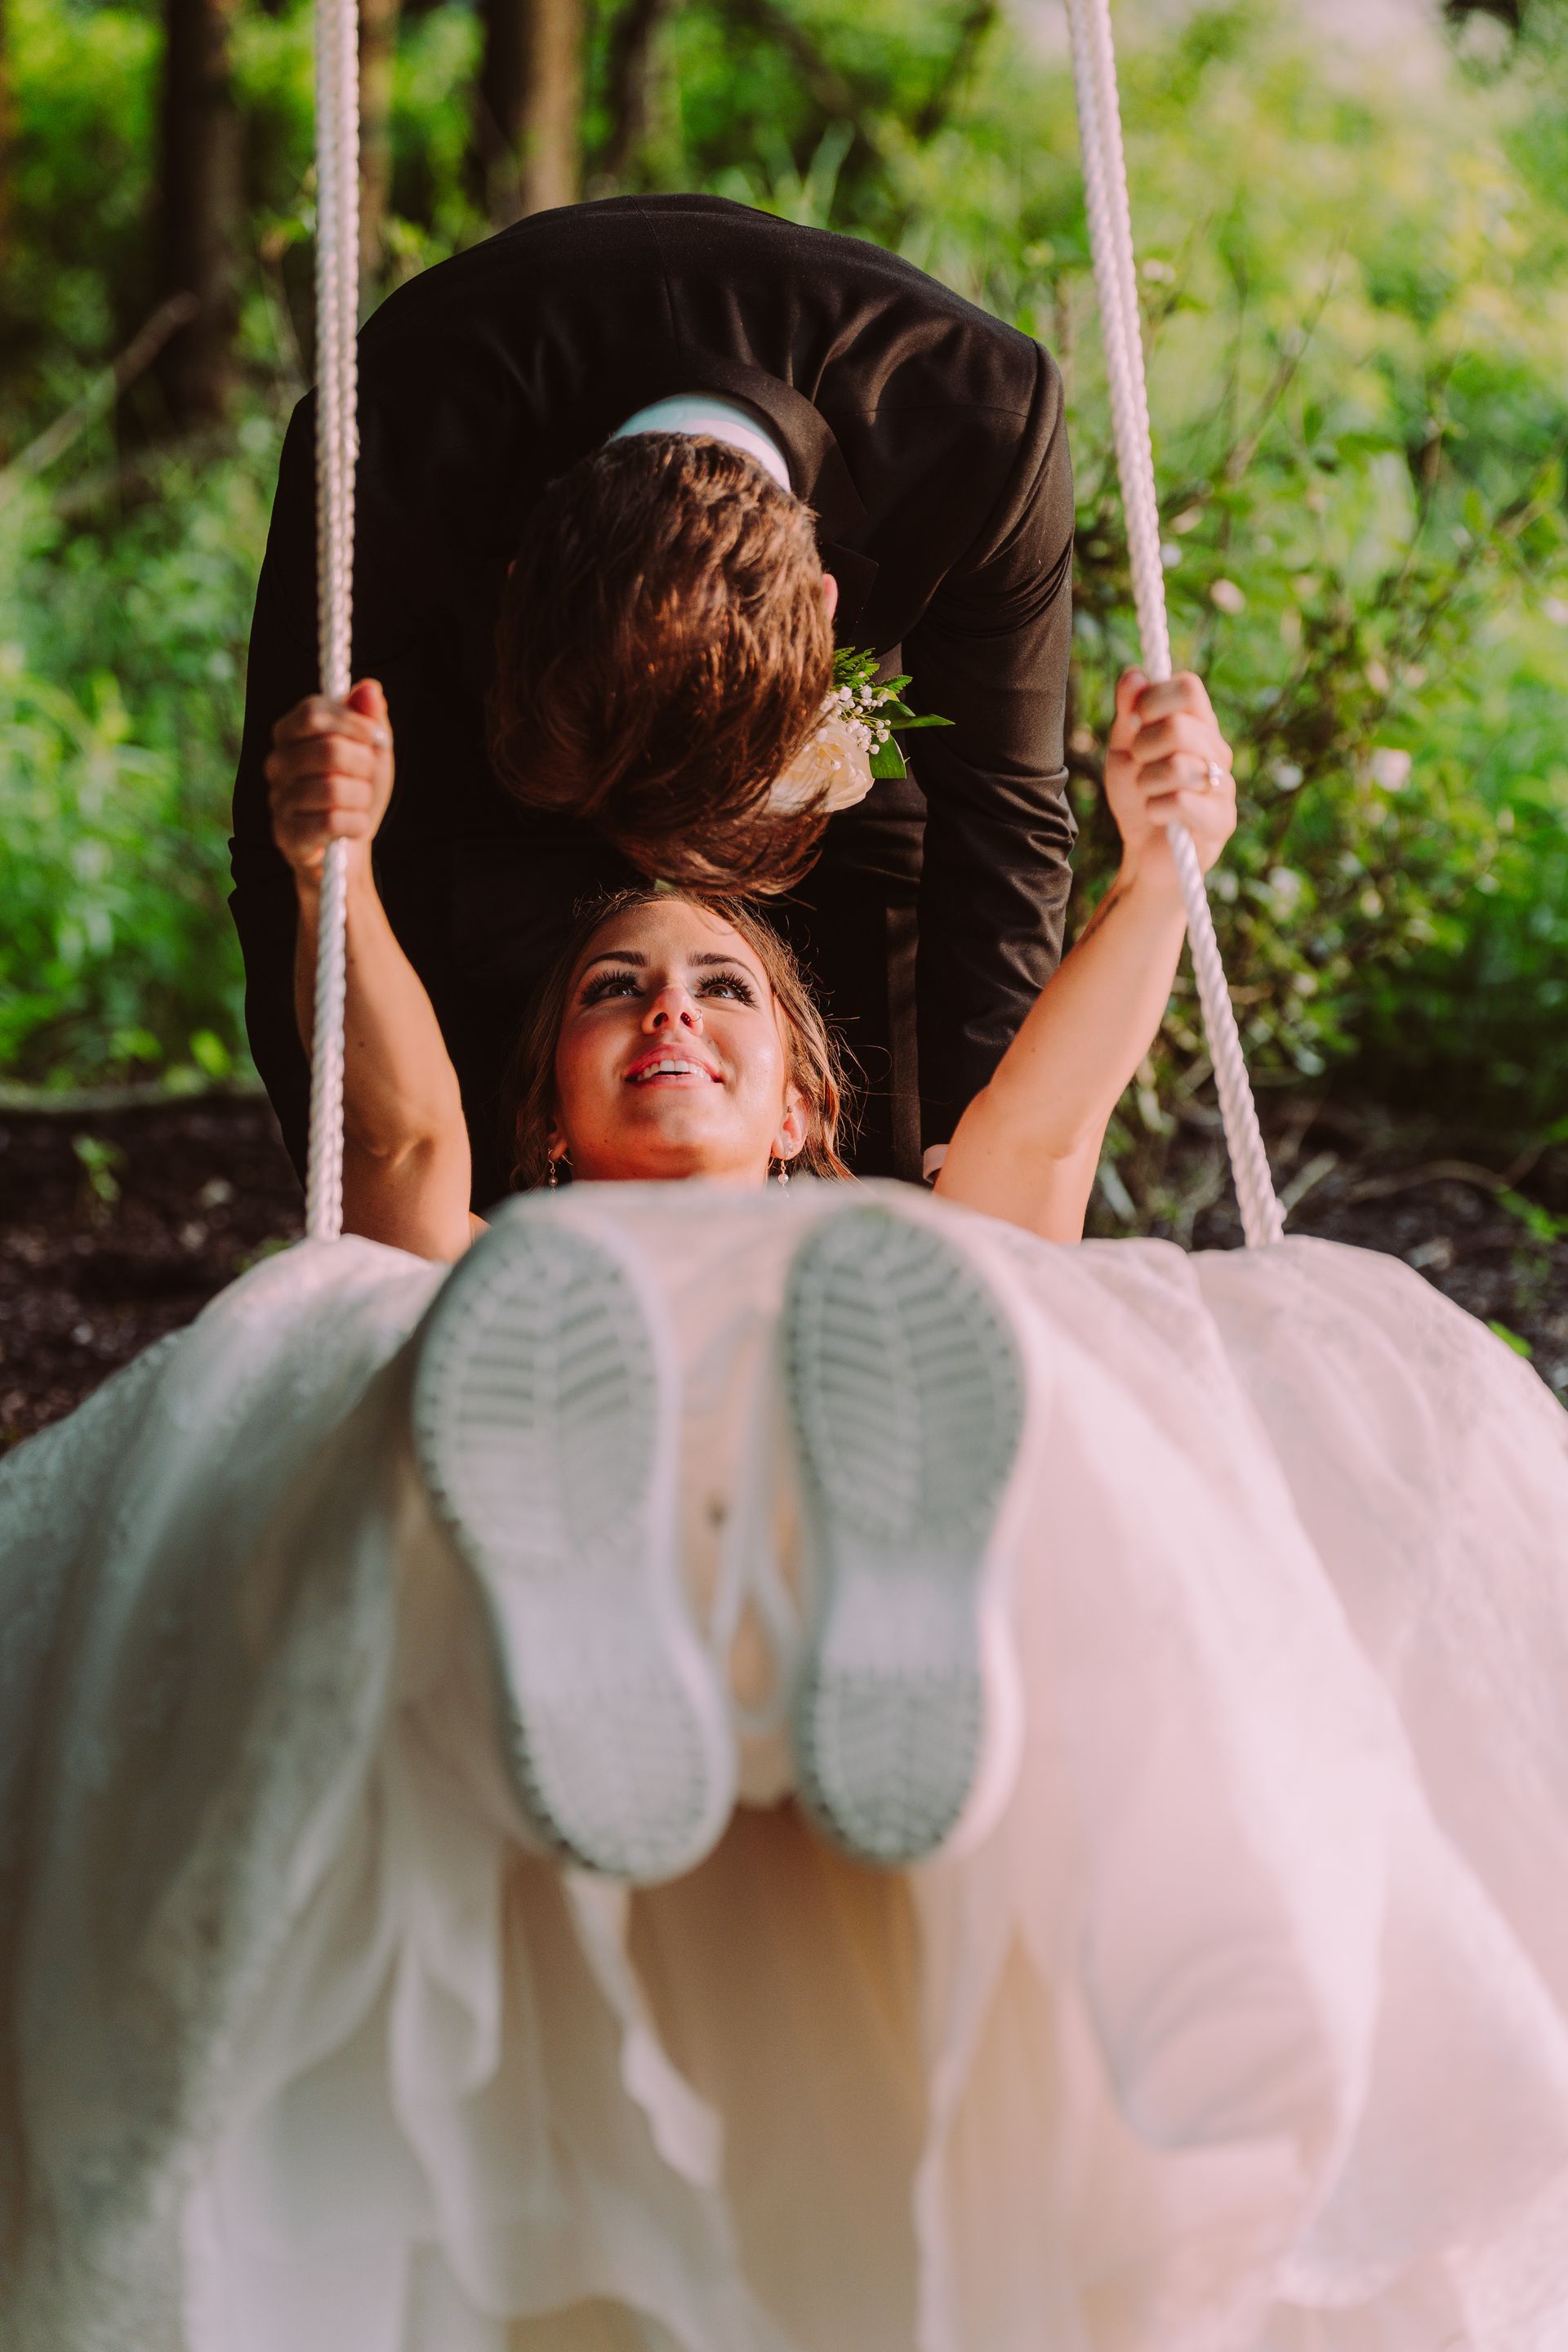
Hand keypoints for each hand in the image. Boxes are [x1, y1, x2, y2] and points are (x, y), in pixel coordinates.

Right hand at [267, 679, 393, 883]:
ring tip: (360, 805)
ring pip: (333, 788)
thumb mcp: (372, 751)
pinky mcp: (286, 836)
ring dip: (362, 798)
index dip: (353, 723)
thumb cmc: (358, 791)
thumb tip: (369, 688)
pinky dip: (356, 825)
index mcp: (289, 734)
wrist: (350, 847)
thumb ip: (370, 718)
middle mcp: (276, 763)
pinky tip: (354, 827)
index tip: (378, 739)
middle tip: (368, 778)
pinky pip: (331, 822)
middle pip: (328, 749)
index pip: (312, 711)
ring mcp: (277, 800)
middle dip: (364, 765)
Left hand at [1104, 668, 1235, 892]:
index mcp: (1198, 726)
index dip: (1154, 698)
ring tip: (1147, 793)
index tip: (1132, 720)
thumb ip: (1128, 713)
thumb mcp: (1123, 751)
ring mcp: (1223, 786)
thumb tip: (1134, 674)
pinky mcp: (1221, 821)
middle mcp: (1217, 751)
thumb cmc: (1138, 799)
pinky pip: (1182, 801)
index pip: (1190, 687)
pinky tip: (1156, 816)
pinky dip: (1156, 808)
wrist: (1144, 858)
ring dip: (1147, 782)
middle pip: (1181, 725)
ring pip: (1180, 765)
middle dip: (1143, 746)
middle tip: (1137, 764)